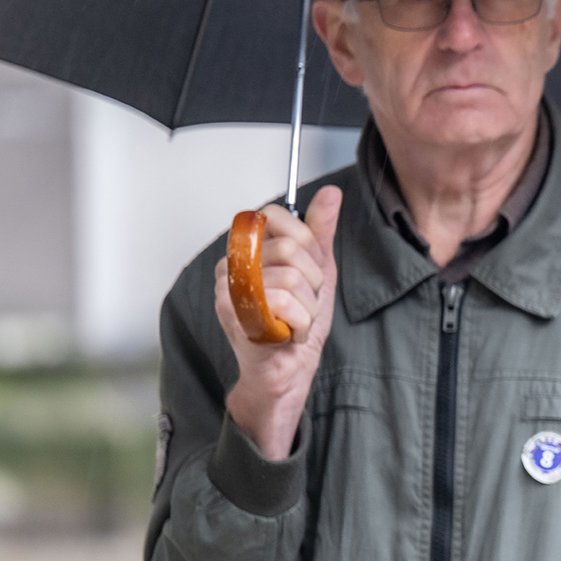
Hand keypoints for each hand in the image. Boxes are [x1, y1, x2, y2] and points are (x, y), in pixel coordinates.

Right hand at [214, 187, 342, 460]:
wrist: (287, 368)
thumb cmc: (298, 319)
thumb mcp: (318, 269)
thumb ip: (320, 231)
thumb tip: (331, 193)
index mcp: (248, 248)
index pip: (276, 216)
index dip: (306, 242)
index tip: (309, 268)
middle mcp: (230, 264)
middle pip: (290, 248)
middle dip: (313, 280)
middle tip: (305, 301)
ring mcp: (229, 291)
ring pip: (291, 277)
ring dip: (309, 306)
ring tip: (297, 319)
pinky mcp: (234, 317)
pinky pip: (285, 304)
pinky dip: (302, 322)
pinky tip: (291, 331)